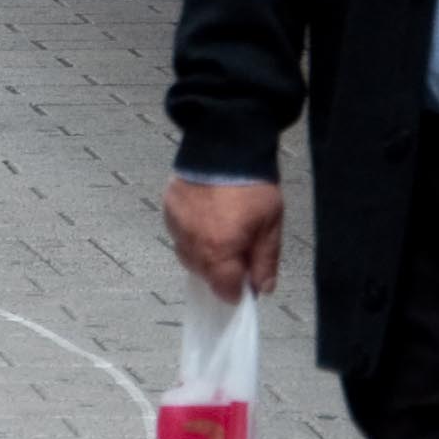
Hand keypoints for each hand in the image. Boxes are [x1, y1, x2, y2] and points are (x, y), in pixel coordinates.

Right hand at [165, 177, 285, 298]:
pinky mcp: (168, 208)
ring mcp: (176, 225)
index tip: (246, 282)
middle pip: (203, 274)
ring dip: (203, 255)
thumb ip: (265, 261)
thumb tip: (261, 289)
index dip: (237, 290)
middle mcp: (192, 243)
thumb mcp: (270, 227)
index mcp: (218, 251)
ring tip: (219, 236)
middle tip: (237, 254)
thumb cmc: (253, 188)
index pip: (223, 290)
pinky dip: (190, 235)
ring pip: (187, 255)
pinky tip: (204, 220)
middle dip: (220, 272)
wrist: (225, 147)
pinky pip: (178, 233)